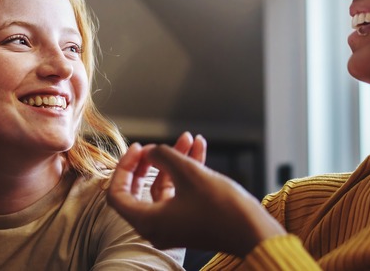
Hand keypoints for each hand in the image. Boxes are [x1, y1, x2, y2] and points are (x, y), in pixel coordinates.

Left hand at [107, 134, 285, 256]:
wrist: (252, 231)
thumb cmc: (221, 207)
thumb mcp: (189, 173)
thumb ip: (164, 156)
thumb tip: (151, 151)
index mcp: (148, 222)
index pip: (117, 194)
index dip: (124, 167)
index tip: (139, 148)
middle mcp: (156, 228)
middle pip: (139, 191)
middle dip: (151, 162)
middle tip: (157, 144)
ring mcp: (173, 226)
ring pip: (165, 188)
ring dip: (175, 162)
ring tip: (189, 138)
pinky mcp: (190, 222)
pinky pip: (180, 194)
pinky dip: (186, 173)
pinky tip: (199, 149)